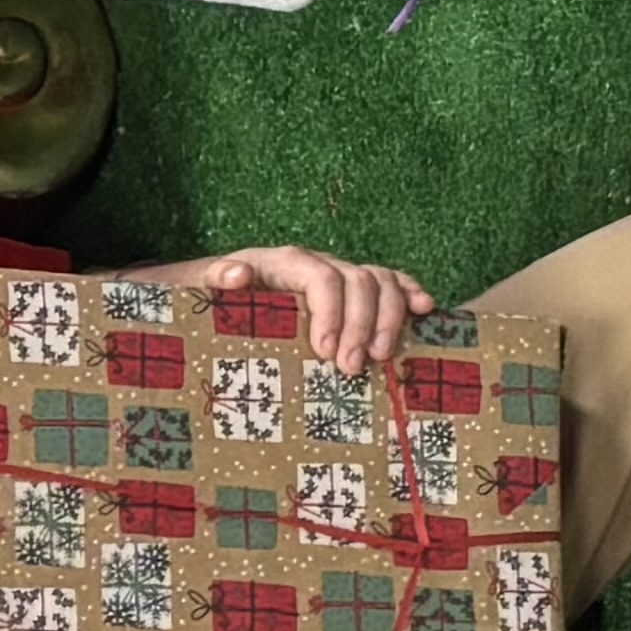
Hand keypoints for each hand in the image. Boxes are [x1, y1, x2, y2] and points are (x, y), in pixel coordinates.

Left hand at [192, 245, 430, 371]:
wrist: (222, 287)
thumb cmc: (215, 294)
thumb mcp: (204, 284)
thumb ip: (215, 278)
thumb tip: (237, 274)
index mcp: (287, 262)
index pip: (322, 278)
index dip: (331, 313)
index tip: (326, 353)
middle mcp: (320, 263)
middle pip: (358, 281)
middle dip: (362, 324)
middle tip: (352, 368)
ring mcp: (341, 274)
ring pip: (381, 281)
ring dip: (390, 317)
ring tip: (382, 357)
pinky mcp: (354, 290)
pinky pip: (391, 283)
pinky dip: (410, 294)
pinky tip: (426, 310)